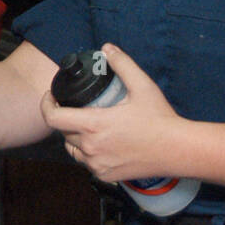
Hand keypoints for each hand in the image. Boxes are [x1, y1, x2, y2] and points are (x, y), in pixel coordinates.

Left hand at [40, 43, 181, 183]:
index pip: (53, 118)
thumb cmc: (159, 119)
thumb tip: (107, 48)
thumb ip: (122, 64)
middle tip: (76, 107)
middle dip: (65, 117)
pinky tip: (101, 142)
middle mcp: (90, 147)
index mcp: (93, 125)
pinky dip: (88, 152)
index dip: (47, 105)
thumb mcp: (142, 85)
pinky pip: (87, 163)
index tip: (51, 96)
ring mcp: (97, 164)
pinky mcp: (105, 175)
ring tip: (87, 124)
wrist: (177, 150)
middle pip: (63, 132)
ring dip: (74, 136)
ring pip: (72, 149)